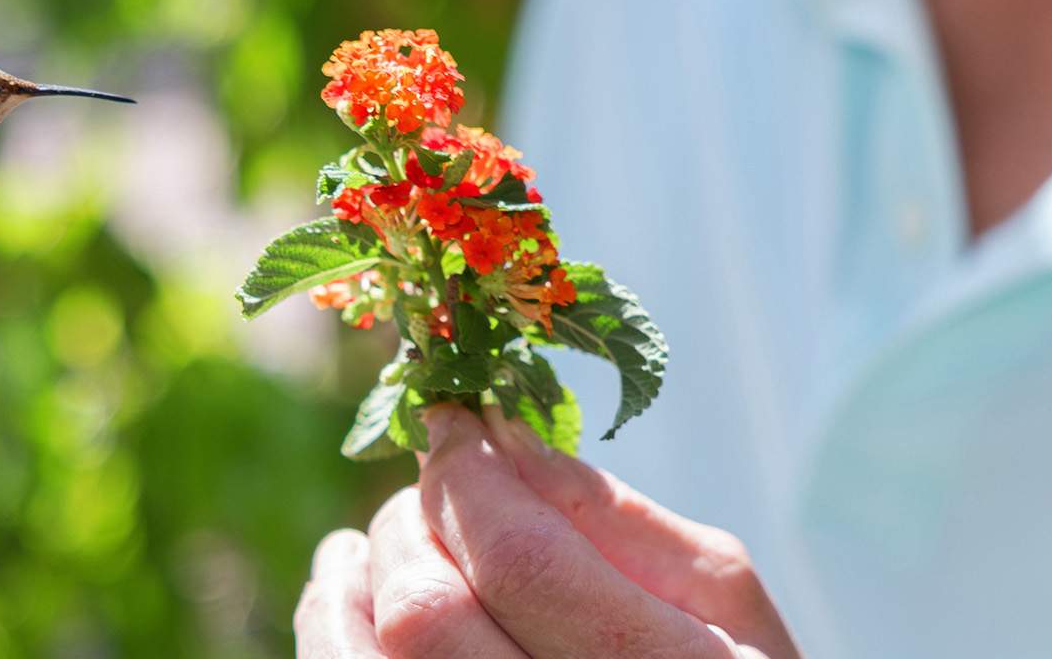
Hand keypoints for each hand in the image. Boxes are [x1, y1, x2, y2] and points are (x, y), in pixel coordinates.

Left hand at [295, 406, 798, 657]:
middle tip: (432, 487)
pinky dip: (331, 632)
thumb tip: (498, 434)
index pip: (521, 557)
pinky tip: (348, 596)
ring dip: (353, 580)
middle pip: (427, 613)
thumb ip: (611, 515)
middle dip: (413, 523)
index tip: (450, 420)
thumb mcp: (719, 599)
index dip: (466, 473)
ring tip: (363, 543)